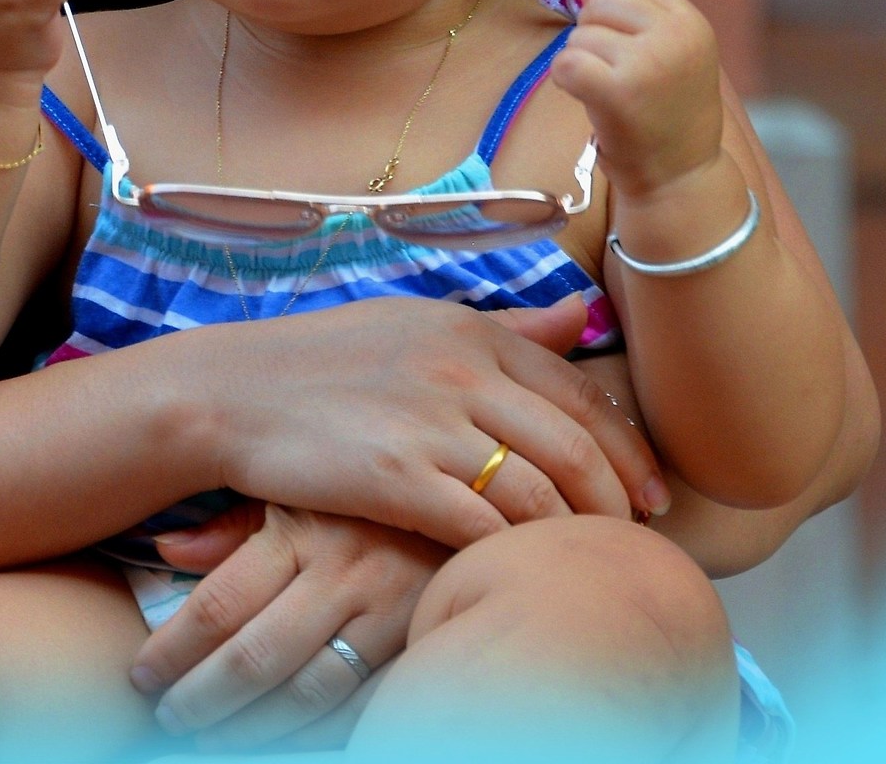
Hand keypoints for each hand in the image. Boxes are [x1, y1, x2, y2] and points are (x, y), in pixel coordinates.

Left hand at [134, 505, 446, 746]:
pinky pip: (360, 706)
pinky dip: (316, 733)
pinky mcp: (418, 641)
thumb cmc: (363, 491)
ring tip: (211, 739)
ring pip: (305, 693)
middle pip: (255, 657)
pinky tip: (283, 740)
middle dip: (201, 700)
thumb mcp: (297, 489)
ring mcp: (385, 609)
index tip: (141, 678)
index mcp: (299, 528)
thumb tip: (165, 551)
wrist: (474, 488)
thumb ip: (232, 527)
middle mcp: (340, 569)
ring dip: (252, 727)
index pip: (220, 605)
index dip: (173, 650)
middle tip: (168, 721)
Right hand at [199, 293, 668, 547]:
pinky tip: (519, 571)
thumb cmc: (324, 361)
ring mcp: (429, 424)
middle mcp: (459, 370)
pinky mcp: (397, 477)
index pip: (578, 390)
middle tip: (636, 536)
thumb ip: (505, 329)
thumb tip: (581, 315)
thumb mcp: (416, 324)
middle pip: (574, 446)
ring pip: (538, 493)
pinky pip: (482, 526)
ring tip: (583, 562)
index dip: (627, 447)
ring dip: (572, 535)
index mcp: (469, 330)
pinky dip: (512, 554)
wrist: (233, 391)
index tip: (653, 491)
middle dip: (617, 500)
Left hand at [548, 0, 725, 199]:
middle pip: (603, 2)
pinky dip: (565, 79)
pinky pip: (566, 62)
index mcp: (693, 23)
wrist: (681, 178)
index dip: (620, 11)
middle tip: (615, 72)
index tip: (632, 46)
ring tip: (609, 92)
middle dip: (596, 33)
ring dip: (583, 61)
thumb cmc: (670, 114)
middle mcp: (675, 37)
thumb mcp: (665, 55)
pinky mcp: (617, 90)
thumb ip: (631, 14)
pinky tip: (587, 98)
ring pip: (581, 34)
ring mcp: (647, 62)